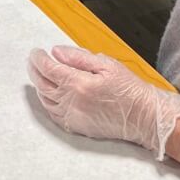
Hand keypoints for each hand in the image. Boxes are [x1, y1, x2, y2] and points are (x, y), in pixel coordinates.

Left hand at [27, 45, 179, 159]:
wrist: (145, 117)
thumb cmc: (129, 89)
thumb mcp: (106, 64)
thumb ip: (78, 57)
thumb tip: (55, 52)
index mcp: (79, 84)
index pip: (48, 69)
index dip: (38, 58)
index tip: (36, 52)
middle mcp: (72, 103)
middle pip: (42, 84)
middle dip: (34, 70)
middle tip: (34, 61)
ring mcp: (74, 118)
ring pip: (45, 101)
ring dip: (39, 86)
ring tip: (39, 75)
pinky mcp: (78, 128)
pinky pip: (54, 115)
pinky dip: (47, 103)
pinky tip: (49, 95)